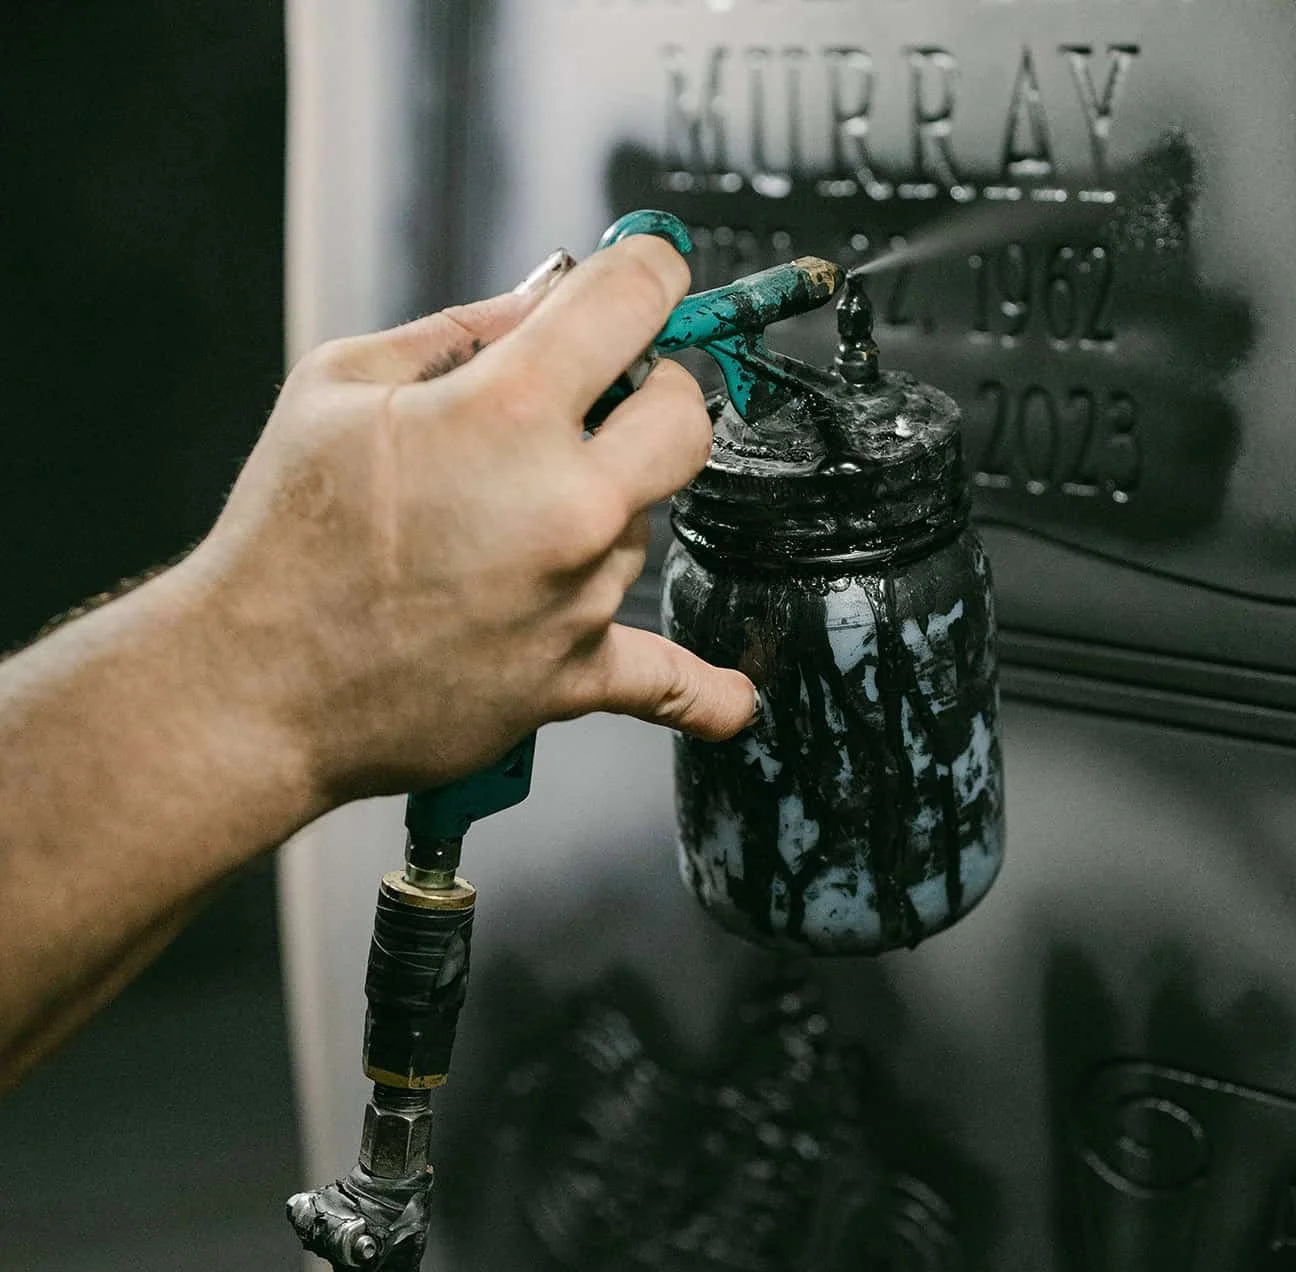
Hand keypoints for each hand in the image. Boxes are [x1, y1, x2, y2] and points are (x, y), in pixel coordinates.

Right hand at [179, 236, 755, 806]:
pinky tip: (735, 699)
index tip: (648, 276)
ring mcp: (581, 595)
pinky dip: (704, 695)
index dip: (648, 273)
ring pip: (647, 522)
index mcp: (507, 410)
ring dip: (605, 509)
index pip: (634, 300)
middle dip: (656, 393)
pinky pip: (670, 684)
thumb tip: (546, 299)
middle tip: (606, 400)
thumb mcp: (341, 385)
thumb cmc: (284, 535)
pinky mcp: (576, 677)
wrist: (251, 687)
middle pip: (687, 418)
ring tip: (508, 528)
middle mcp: (567, 502)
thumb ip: (460, 331)